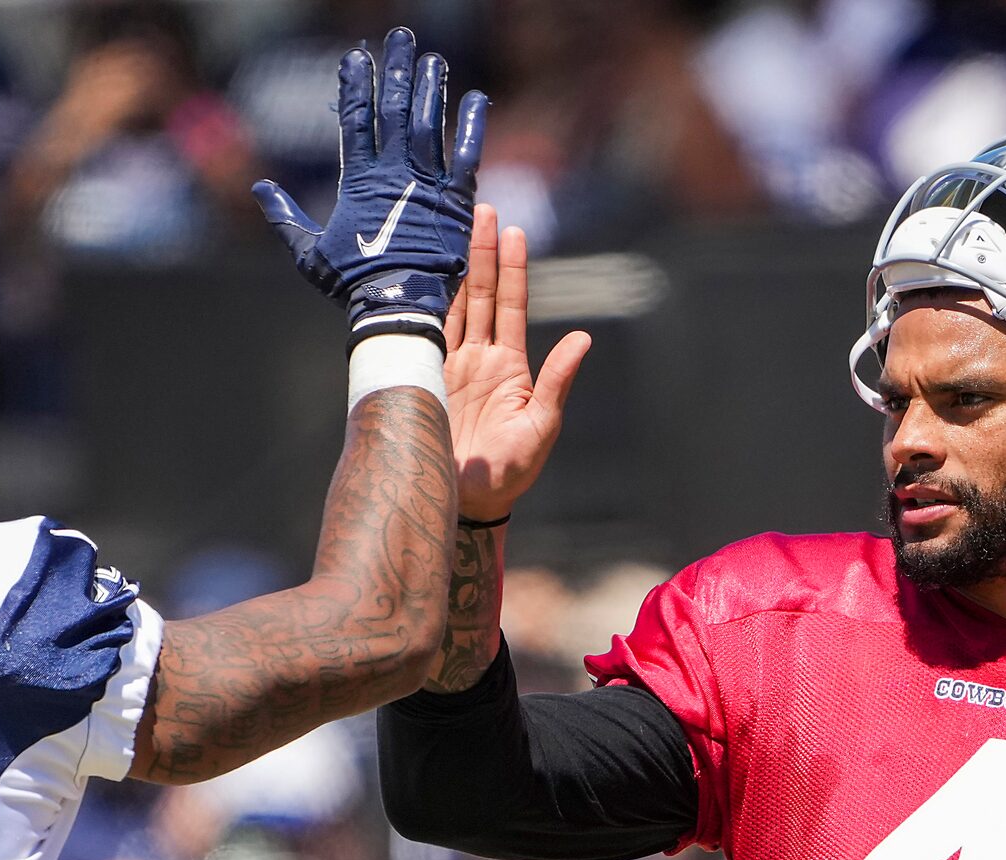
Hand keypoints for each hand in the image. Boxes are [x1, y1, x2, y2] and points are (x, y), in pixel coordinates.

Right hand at [253, 26, 485, 341]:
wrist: (398, 308)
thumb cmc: (352, 285)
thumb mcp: (310, 254)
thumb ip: (286, 217)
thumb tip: (259, 188)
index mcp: (359, 182)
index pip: (356, 121)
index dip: (356, 86)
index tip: (356, 58)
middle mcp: (395, 174)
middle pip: (395, 111)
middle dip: (396, 71)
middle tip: (400, 40)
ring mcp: (428, 184)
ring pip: (431, 124)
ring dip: (431, 88)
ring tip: (432, 58)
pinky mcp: (457, 201)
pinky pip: (468, 155)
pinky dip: (472, 126)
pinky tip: (477, 98)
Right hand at [441, 205, 588, 521]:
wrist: (467, 503)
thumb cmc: (511, 472)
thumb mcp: (542, 427)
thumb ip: (558, 383)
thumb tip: (583, 340)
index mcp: (511, 367)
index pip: (512, 306)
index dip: (513, 269)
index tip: (514, 231)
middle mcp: (480, 359)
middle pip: (482, 296)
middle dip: (483, 253)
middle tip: (484, 210)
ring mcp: (452, 368)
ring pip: (454, 307)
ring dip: (456, 270)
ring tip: (456, 229)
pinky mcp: (427, 380)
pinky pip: (426, 334)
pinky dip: (424, 304)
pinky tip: (422, 274)